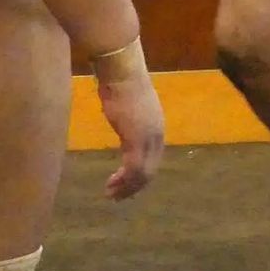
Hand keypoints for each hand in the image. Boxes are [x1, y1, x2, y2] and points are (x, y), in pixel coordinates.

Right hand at [97, 69, 164, 200]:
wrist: (122, 74)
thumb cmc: (122, 87)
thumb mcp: (132, 110)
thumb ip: (133, 124)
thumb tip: (128, 132)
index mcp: (157, 128)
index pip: (154, 159)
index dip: (141, 175)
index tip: (125, 183)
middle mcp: (157, 135)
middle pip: (150, 169)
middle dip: (134, 186)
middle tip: (117, 196)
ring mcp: (148, 137)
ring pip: (143, 172)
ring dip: (127, 187)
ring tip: (111, 194)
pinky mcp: (135, 138)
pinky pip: (133, 167)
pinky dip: (124, 181)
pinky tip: (111, 185)